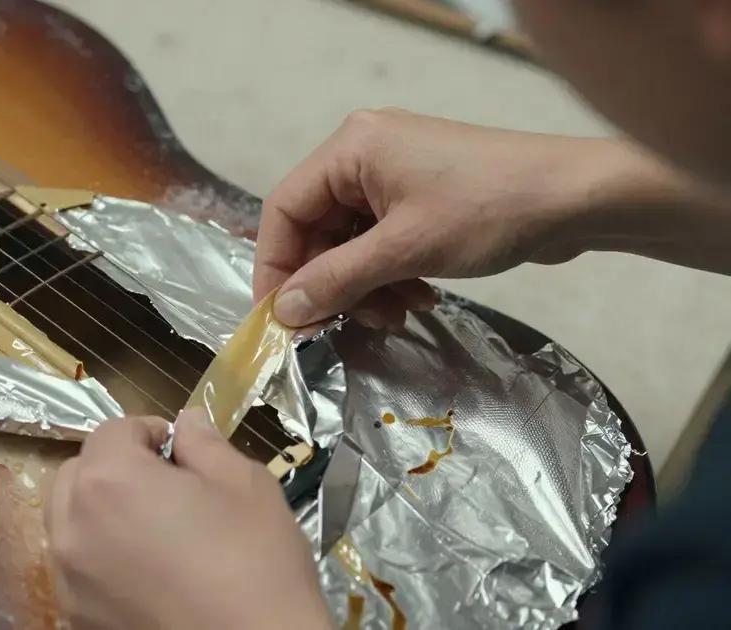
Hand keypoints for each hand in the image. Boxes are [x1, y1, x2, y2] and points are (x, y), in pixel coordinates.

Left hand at [44, 411, 331, 629]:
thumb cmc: (256, 564)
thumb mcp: (245, 485)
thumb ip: (205, 444)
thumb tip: (186, 423)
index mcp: (109, 482)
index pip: (111, 432)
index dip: (148, 431)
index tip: (179, 450)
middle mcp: (72, 528)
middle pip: (77, 476)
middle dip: (114, 469)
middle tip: (166, 487)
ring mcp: (70, 582)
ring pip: (69, 526)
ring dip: (100, 514)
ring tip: (154, 533)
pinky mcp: (78, 623)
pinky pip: (78, 575)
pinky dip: (102, 563)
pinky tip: (149, 578)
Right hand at [254, 109, 697, 327]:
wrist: (578, 199)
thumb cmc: (487, 212)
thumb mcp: (404, 250)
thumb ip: (336, 280)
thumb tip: (283, 312)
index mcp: (351, 149)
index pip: (284, 210)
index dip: (274, 268)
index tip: (277, 320)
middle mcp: (365, 155)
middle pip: (317, 230)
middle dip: (331, 284)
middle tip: (344, 327)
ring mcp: (395, 175)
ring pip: (350, 244)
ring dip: (364, 287)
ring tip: (395, 316)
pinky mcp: (422, 198)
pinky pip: (382, 243)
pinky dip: (390, 276)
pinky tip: (418, 300)